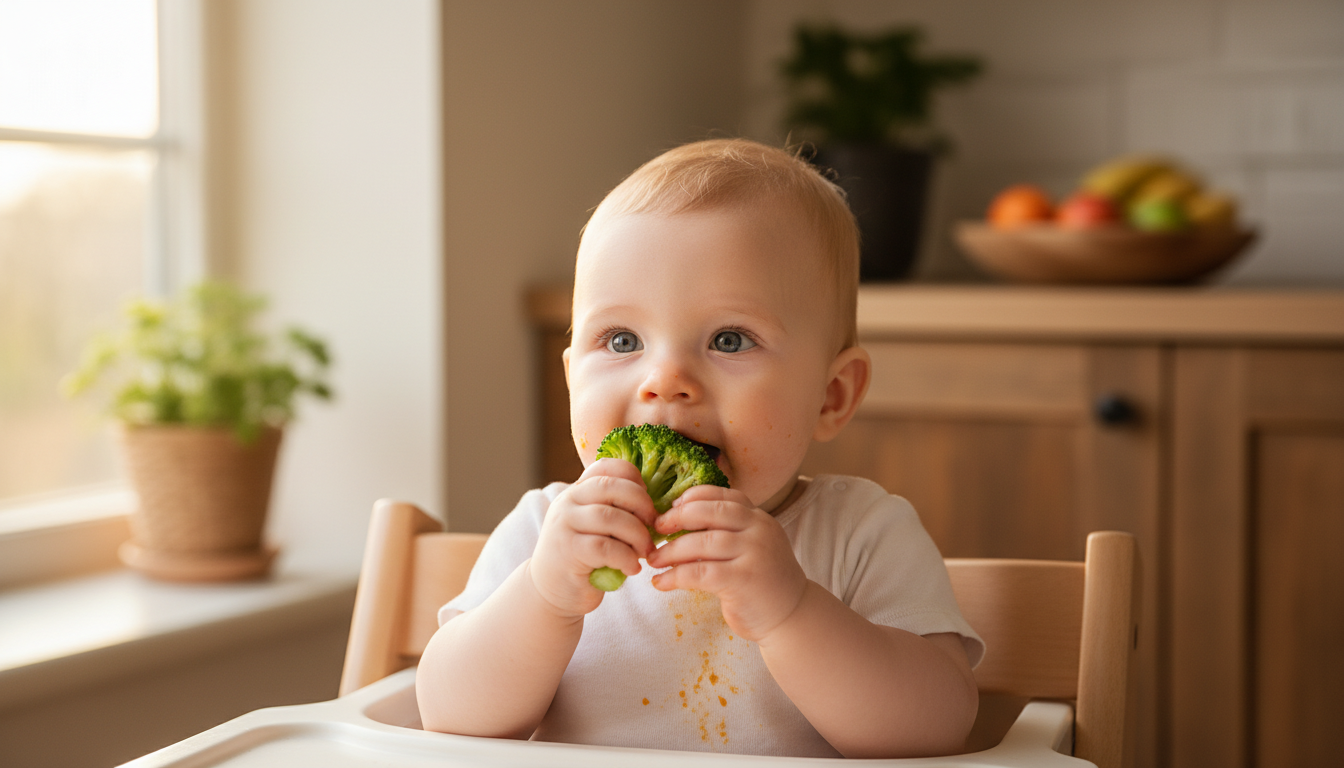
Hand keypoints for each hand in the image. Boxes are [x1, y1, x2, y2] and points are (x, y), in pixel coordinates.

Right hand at [529, 458, 656, 617]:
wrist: (551, 592)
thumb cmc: (583, 559)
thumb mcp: (595, 527)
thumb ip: (614, 510)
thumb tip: (656, 509)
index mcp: (577, 490)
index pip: (607, 465)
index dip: (634, 479)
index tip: (646, 501)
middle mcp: (568, 501)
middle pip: (612, 487)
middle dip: (642, 505)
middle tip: (654, 526)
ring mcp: (564, 524)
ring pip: (611, 517)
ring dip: (638, 535)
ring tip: (645, 552)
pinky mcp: (568, 550)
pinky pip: (605, 547)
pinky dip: (626, 558)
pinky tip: (632, 569)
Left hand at [645, 485, 807, 641]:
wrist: (792, 616)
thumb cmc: (762, 581)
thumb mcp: (751, 546)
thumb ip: (727, 531)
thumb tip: (678, 518)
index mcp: (759, 518)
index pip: (723, 496)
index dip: (693, 497)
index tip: (671, 506)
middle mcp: (759, 530)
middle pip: (710, 513)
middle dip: (677, 518)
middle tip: (655, 529)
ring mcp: (754, 554)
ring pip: (702, 542)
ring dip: (671, 551)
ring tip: (652, 559)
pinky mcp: (743, 580)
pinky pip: (700, 573)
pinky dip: (675, 576)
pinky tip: (661, 583)